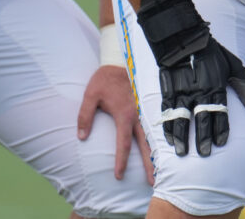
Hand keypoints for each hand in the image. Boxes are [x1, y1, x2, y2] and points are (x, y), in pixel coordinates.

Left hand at [77, 65, 153, 184]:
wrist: (120, 61)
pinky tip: (163, 150)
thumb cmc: (105, 80)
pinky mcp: (146, 108)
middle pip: (145, 145)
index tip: (119, 176)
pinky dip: (160, 140)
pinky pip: (155, 127)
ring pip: (153, 137)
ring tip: (161, 170)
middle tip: (153, 182)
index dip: (121, 161)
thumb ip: (85, 116)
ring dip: (157, 154)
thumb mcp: (90, 96)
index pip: (123, 143)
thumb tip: (81, 137)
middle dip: (149, 165)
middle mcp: (137, 116)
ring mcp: (144, 112)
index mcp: (124, 115)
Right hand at [157, 37, 244, 155]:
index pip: (220, 113)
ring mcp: (181, 93)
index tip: (221, 143)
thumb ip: (244, 86)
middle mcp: (198, 92)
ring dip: (182, 137)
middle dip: (203, 138)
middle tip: (204, 154)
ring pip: (181, 119)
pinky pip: (167, 112)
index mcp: (215, 87)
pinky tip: (169, 139)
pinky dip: (167, 126)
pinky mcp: (168, 91)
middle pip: (201, 119)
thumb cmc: (211, 53)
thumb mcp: (233, 65)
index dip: (221, 129)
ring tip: (182, 152)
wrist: (184, 39)